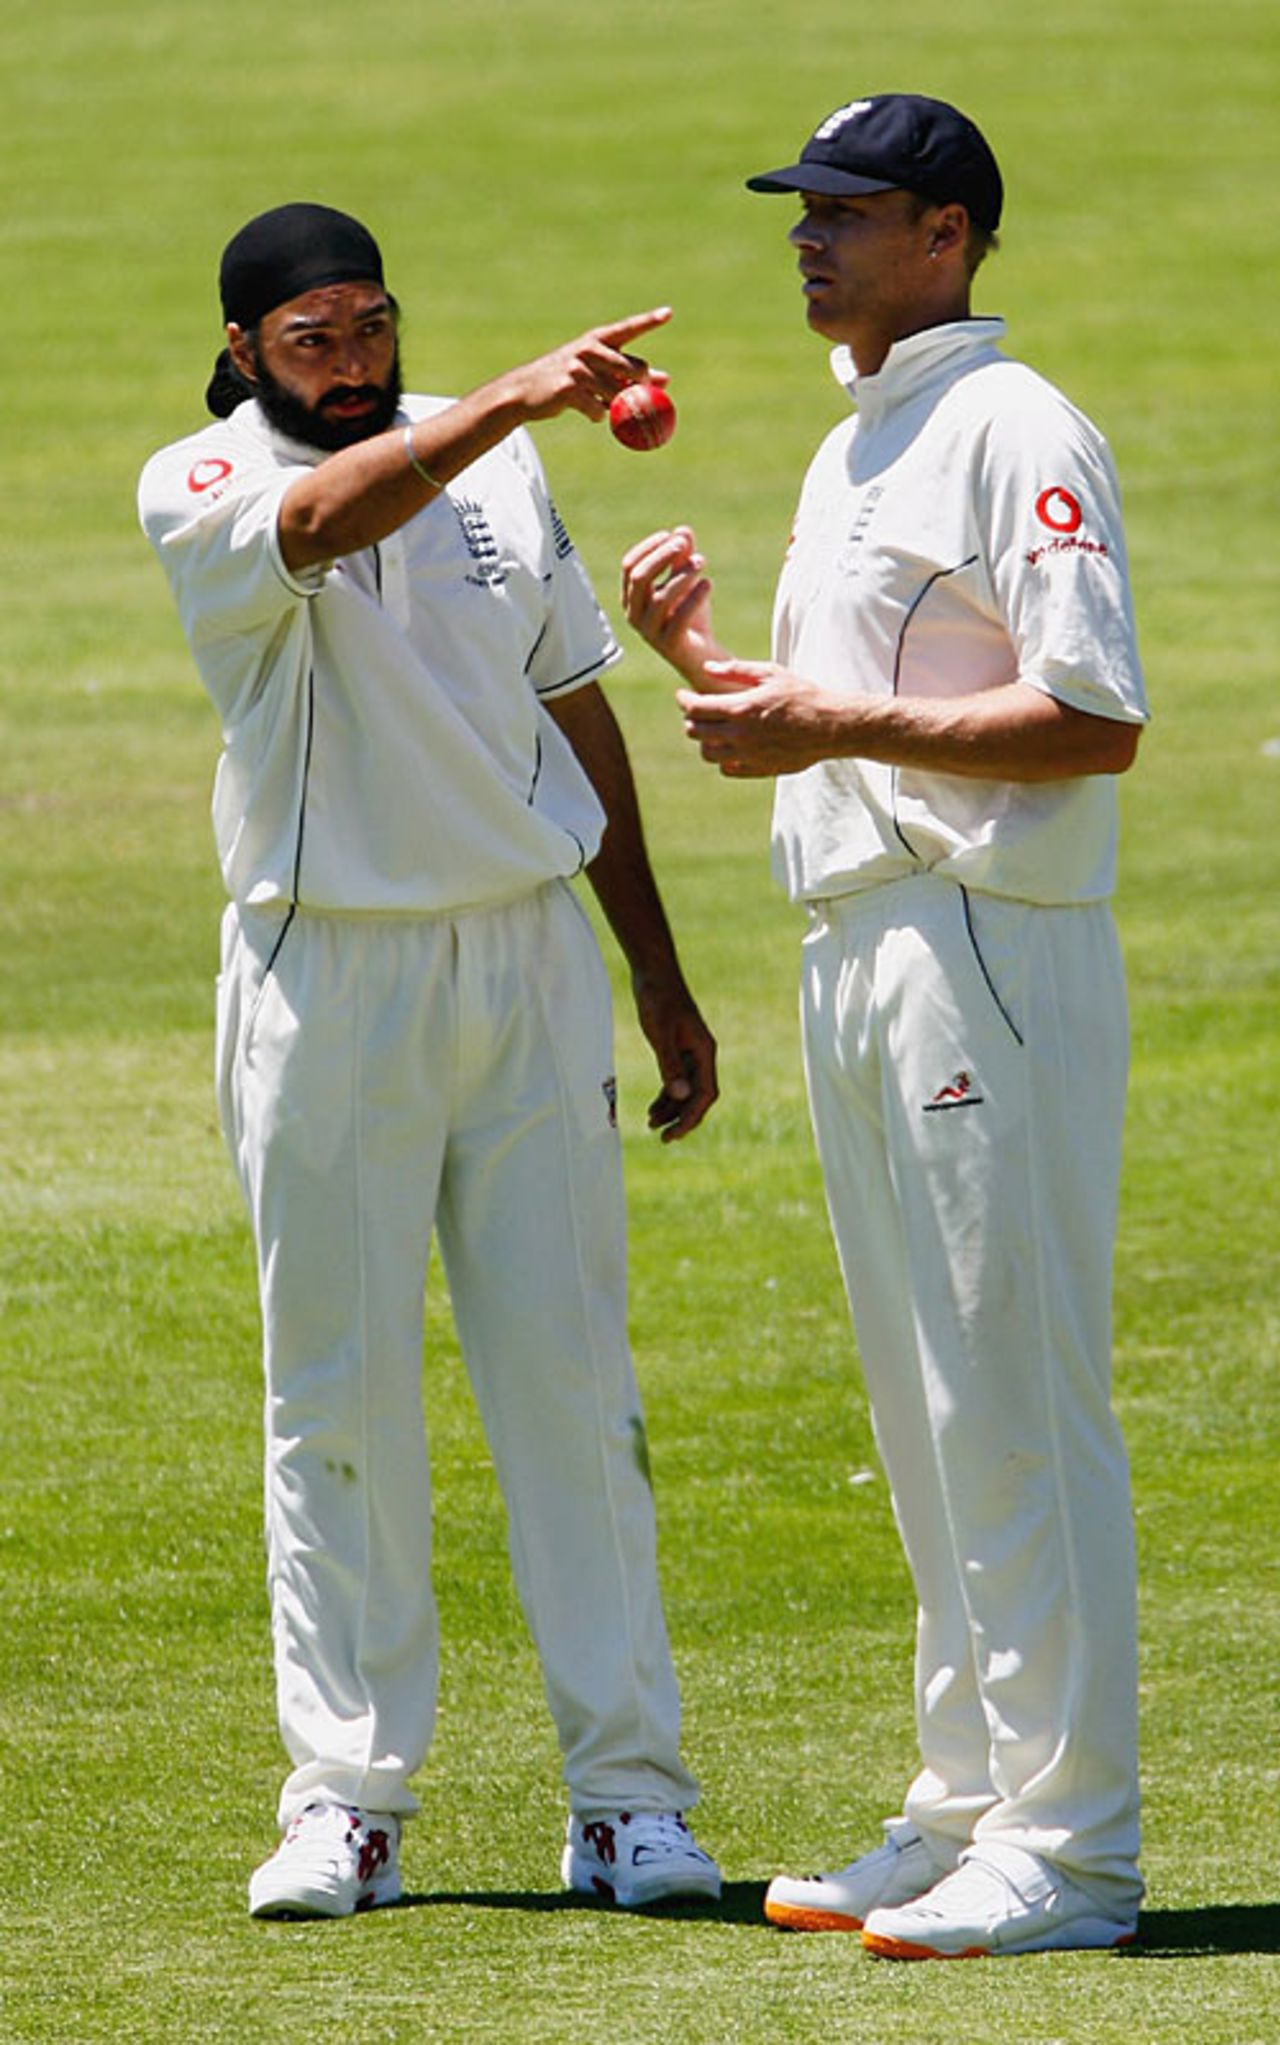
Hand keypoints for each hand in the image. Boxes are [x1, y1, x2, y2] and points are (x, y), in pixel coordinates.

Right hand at [510, 309, 673, 422]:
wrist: (525, 391)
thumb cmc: (568, 379)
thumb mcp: (597, 370)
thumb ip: (628, 373)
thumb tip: (666, 379)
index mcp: (598, 338)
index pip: (628, 328)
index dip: (649, 321)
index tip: (668, 313)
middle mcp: (589, 348)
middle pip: (635, 369)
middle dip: (640, 386)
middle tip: (633, 394)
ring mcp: (578, 367)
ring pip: (617, 395)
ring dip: (613, 405)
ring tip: (598, 401)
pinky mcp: (569, 388)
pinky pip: (599, 410)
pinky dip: (597, 415)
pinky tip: (586, 411)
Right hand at [620, 526, 730, 686]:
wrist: (702, 655)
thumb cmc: (690, 615)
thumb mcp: (685, 581)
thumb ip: (682, 558)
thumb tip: (683, 531)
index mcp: (631, 598)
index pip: (630, 565)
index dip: (650, 547)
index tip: (673, 537)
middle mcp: (634, 615)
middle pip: (639, 578)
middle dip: (662, 556)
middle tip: (685, 544)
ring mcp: (650, 632)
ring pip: (660, 597)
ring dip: (682, 575)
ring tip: (702, 562)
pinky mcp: (670, 645)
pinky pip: (680, 618)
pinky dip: (695, 597)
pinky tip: (708, 584)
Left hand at [632, 970, 718, 1142]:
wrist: (653, 973)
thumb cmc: (658, 998)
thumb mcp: (660, 1033)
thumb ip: (669, 1065)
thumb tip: (679, 1097)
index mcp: (704, 1052)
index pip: (705, 1094)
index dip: (691, 1117)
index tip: (673, 1134)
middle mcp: (701, 1055)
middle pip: (698, 1097)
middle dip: (682, 1119)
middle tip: (663, 1138)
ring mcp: (689, 1053)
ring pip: (686, 1091)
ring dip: (671, 1110)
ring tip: (651, 1124)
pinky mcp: (676, 1049)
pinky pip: (676, 1080)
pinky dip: (666, 1096)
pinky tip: (653, 1108)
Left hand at [678, 659, 846, 775]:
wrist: (830, 727)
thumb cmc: (803, 695)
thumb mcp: (771, 673)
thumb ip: (736, 670)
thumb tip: (708, 668)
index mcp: (740, 709)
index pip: (695, 709)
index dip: (683, 701)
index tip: (683, 696)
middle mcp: (739, 735)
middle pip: (695, 732)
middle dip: (692, 719)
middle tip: (699, 711)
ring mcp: (747, 756)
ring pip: (707, 753)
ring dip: (705, 740)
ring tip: (714, 729)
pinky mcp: (758, 770)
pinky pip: (727, 769)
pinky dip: (722, 759)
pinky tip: (731, 746)